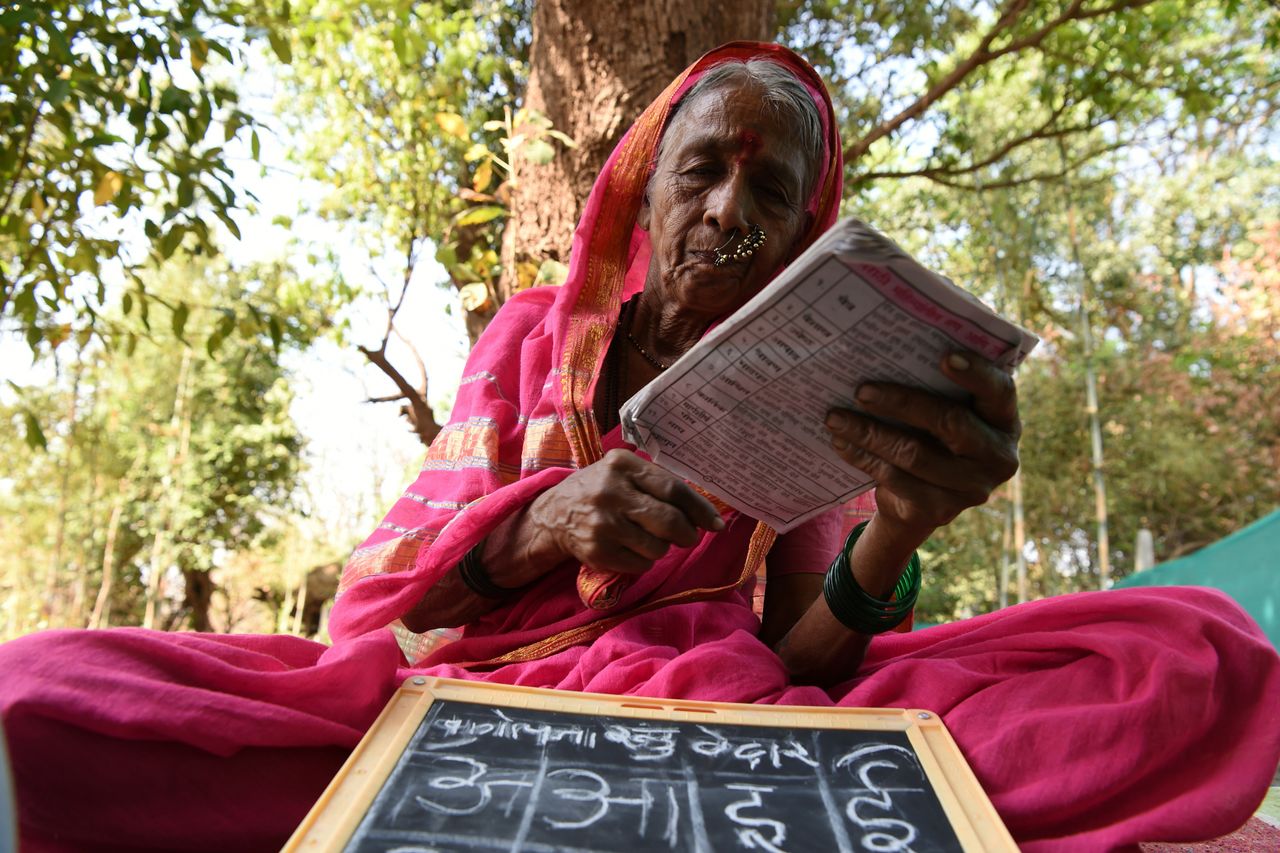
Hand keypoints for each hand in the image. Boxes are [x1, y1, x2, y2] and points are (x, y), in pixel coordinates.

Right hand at [525, 449, 724, 573]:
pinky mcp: (598, 551)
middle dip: (687, 534)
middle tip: (687, 537)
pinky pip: (641, 564)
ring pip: (658, 547)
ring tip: (646, 538)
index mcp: (622, 465)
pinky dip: (643, 561)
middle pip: (670, 521)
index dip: (699, 509)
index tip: (715, 524)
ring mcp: (603, 523)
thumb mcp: (623, 472)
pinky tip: (630, 548)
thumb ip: (658, 483)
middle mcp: (611, 492)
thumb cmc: (600, 490)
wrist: (553, 515)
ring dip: (661, 547)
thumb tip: (704, 511)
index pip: (673, 489)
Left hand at [824, 352, 1020, 541]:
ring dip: (869, 432)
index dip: (975, 373)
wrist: (923, 500)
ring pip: (914, 454)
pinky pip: (895, 479)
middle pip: (950, 423)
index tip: (943, 356)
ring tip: (835, 417)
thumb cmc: (936, 436)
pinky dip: (863, 457)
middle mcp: (998, 457)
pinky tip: (841, 442)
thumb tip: (901, 340)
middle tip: (861, 390)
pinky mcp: (939, 510)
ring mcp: (971, 488)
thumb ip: (940, 383)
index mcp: (1005, 421)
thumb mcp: (948, 410)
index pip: (999, 391)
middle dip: (901, 403)